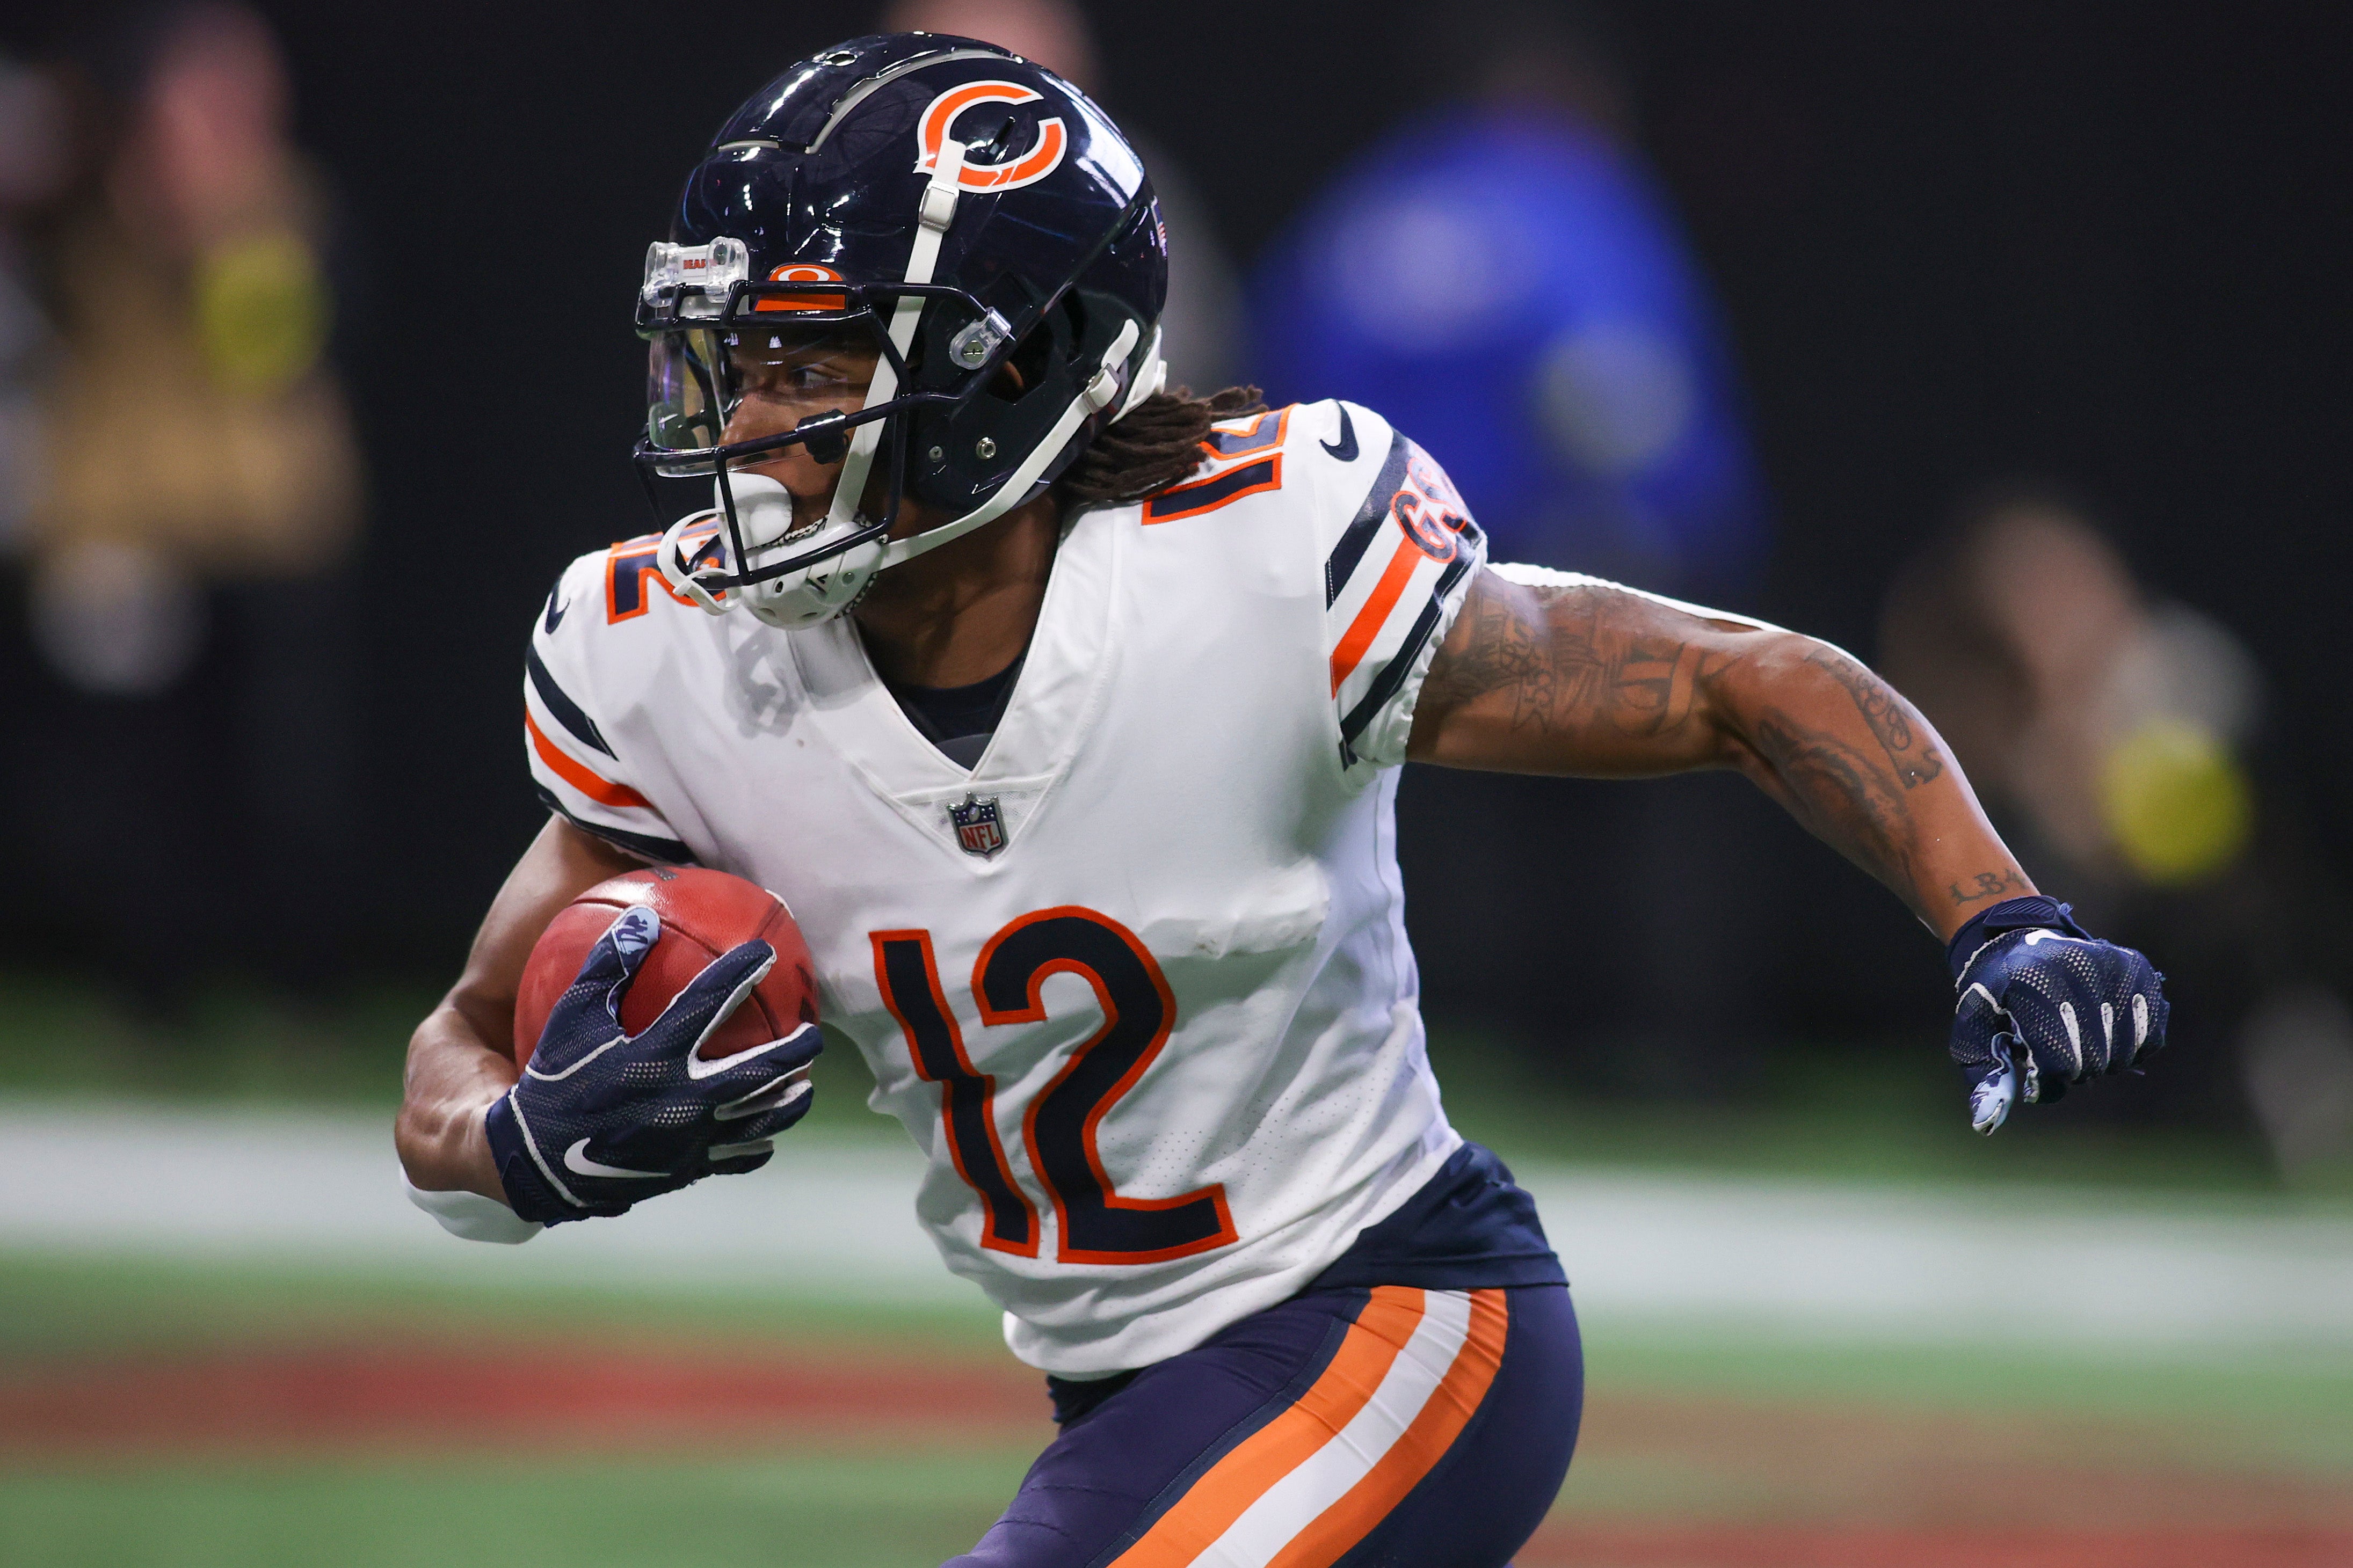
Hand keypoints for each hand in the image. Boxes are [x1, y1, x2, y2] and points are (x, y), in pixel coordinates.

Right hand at [484, 905, 821, 1222]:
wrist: (534, 1164)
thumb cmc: (553, 1082)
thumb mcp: (571, 1020)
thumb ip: (608, 967)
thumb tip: (643, 918)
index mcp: (654, 1057)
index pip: (709, 1003)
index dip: (740, 971)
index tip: (766, 950)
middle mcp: (680, 1100)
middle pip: (757, 1071)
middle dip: (793, 1051)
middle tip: (815, 1033)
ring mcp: (688, 1140)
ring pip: (758, 1121)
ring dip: (787, 1104)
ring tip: (806, 1089)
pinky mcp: (685, 1170)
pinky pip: (734, 1158)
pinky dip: (756, 1146)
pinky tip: (767, 1136)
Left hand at [1947, 896, 2167, 1133]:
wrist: (2017, 941)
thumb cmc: (1994, 996)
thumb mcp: (1975, 1033)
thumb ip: (1987, 1077)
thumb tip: (1986, 1124)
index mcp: (2032, 984)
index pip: (2061, 1064)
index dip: (2047, 1079)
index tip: (2034, 1066)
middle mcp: (2078, 969)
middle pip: (2095, 1061)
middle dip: (2073, 1069)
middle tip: (2054, 1047)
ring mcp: (2113, 967)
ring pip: (2125, 1054)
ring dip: (2102, 1059)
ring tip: (2076, 1034)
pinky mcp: (2140, 970)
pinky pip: (2152, 1037)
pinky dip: (2131, 1046)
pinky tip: (2105, 1028)